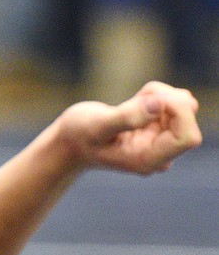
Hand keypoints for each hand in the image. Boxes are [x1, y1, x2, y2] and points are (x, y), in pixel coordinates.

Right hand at [54, 81, 201, 174]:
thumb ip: (128, 117)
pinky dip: (155, 95)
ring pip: (180, 107)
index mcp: (148, 160)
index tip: (153, 98)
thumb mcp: (96, 125)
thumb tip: (159, 103)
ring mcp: (159, 141)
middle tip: (138, 95)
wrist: (67, 143)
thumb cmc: (77, 137)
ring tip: (130, 101)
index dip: (178, 112)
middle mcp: (159, 154)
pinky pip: (171, 105)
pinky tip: (134, 101)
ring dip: (158, 95)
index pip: (187, 136)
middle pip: (186, 119)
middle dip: (166, 99)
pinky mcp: (157, 129)